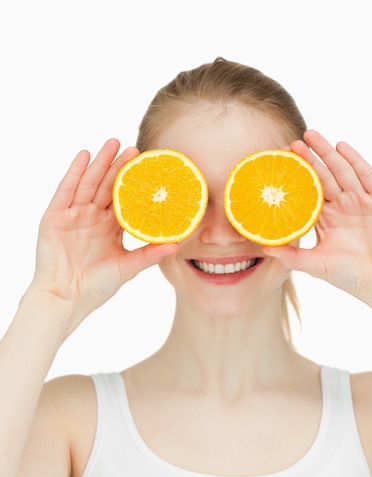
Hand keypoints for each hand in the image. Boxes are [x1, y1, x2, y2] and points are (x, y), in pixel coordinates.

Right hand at [32, 139, 176, 325]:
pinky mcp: (55, 216)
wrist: (67, 298)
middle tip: (135, 149)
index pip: (125, 200)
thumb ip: (150, 254)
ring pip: (89, 183)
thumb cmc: (96, 287)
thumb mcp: (128, 267)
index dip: (136, 184)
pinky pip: (66, 189)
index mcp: (109, 228)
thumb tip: (178, 244)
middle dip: (120, 167)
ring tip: (113, 143)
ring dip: (100, 162)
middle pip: (107, 186)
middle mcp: (92, 218)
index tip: (150, 168)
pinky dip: (75, 172)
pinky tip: (85, 155)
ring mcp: (73, 215)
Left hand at [264, 130, 371, 307]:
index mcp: (326, 220)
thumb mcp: (315, 264)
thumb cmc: (349, 276)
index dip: (295, 178)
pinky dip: (354, 160)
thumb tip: (262, 248)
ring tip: (311, 135)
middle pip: (323, 177)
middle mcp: (343, 207)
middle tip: (292, 143)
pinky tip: (341, 147)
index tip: (279, 164)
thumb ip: (290, 256)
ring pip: (342, 171)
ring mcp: (362, 201)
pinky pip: (366, 175)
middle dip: (309, 159)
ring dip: (327, 153)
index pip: (307, 193)